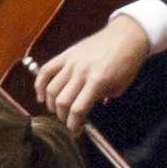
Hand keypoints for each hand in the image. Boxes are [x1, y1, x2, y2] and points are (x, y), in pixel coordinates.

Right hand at [33, 20, 153, 122]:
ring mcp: (72, 62)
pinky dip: (40, 85)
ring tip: (56, 111)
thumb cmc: (127, 62)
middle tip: (67, 121)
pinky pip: (46, 70)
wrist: (127, 36)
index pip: (78, 110)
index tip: (74, 131)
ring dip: (52, 104)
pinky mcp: (67, 54)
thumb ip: (102, 98)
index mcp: (98, 81)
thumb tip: (88, 108)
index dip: (73, 125)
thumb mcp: (120, 86)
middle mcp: (82, 72)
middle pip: (62, 102)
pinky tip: (41, 96)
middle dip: (63, 117)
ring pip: (52, 89)